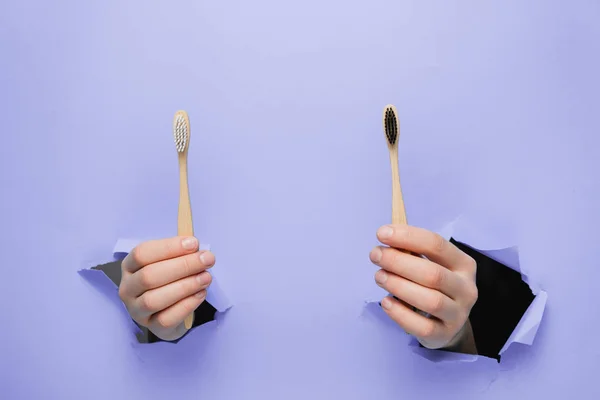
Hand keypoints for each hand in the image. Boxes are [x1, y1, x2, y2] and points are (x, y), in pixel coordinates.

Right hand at [118, 236, 214, 340]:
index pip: (141, 254)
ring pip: (154, 299)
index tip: (194, 244)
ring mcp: (137, 311)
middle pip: (149, 276)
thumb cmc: (171, 278)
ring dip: (185, 286)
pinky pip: (166, 319)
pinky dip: (186, 305)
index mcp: (129, 266)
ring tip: (206, 277)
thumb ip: (180, 253)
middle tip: (207, 259)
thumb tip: (195, 247)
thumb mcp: (171, 261)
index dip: (168, 247)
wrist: (173, 309)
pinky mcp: (152, 327)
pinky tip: (201, 294)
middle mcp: (128, 289)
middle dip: (183, 266)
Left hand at [369, 225, 477, 352]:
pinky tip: (386, 302)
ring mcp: (458, 314)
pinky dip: (401, 314)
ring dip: (399, 286)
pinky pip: (423, 327)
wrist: (447, 323)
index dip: (407, 237)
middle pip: (432, 273)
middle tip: (375, 255)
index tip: (381, 233)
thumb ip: (412, 252)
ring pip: (431, 300)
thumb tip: (386, 236)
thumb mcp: (430, 264)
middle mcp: (466, 289)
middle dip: (398, 262)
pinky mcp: (444, 335)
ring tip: (379, 276)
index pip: (437, 244)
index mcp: (463, 264)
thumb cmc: (433, 286)